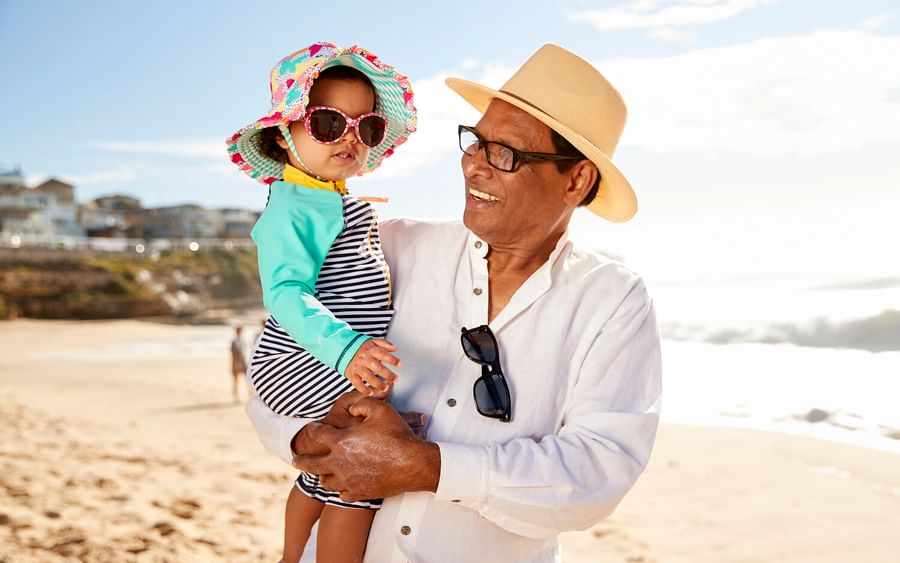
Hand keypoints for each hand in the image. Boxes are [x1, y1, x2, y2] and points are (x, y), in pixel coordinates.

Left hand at [292, 397, 439, 501]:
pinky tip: (342, 485)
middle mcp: (339, 463)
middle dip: (301, 460)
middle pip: (311, 464)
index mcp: (341, 442)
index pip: (317, 434)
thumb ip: (361, 403)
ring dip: (323, 475)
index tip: (311, 428)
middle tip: (295, 460)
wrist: (412, 463)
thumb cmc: (397, 435)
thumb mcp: (380, 409)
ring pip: (326, 481)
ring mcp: (348, 481)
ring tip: (322, 473)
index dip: (312, 429)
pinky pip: (342, 494)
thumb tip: (351, 406)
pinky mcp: (359, 493)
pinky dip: (340, 489)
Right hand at [344, 338, 400, 397]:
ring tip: (385, 388)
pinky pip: (357, 383)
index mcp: (370, 350)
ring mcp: (357, 367)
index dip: (391, 359)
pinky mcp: (352, 374)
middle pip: (376, 367)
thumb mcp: (373, 342)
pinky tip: (371, 392)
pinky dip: (363, 389)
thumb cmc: (362, 347)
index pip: (382, 353)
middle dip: (387, 374)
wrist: (343, 349)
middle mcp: (364, 359)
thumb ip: (385, 344)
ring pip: (367, 376)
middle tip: (395, 379)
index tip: (400, 364)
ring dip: (377, 384)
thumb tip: (395, 348)